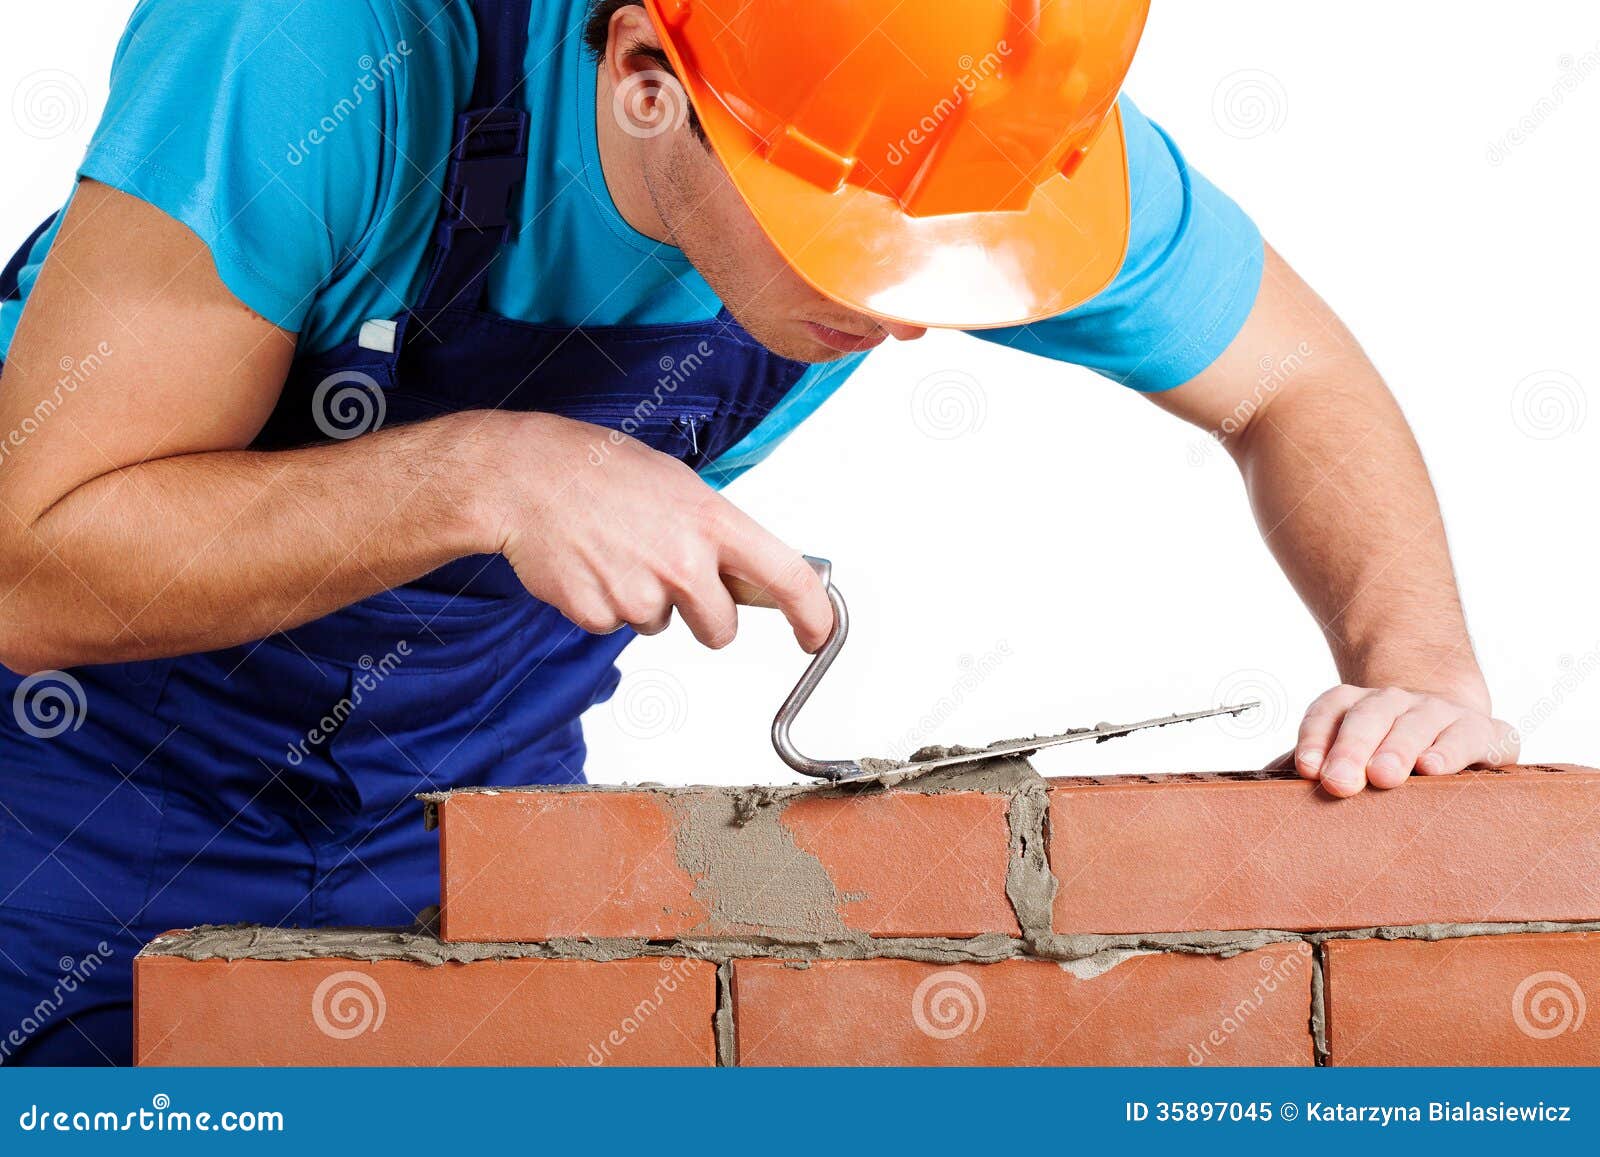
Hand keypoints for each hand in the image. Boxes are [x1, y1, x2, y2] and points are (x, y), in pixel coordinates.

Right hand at [474, 411, 832, 650]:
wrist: (523, 476)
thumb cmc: (599, 470)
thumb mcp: (678, 485)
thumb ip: (716, 532)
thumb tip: (749, 572)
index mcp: (712, 522)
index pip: (787, 577)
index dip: (812, 616)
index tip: (817, 635)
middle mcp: (683, 562)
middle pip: (720, 630)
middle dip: (704, 617)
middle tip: (670, 577)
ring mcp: (639, 592)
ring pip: (661, 626)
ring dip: (645, 600)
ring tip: (617, 551)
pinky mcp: (598, 613)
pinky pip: (615, 626)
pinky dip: (605, 603)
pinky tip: (590, 563)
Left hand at [1287, 684, 1518, 796]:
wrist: (1458, 729)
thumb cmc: (1387, 754)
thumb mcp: (1349, 757)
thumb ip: (1311, 767)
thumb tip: (1257, 787)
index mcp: (1357, 706)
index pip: (1328, 711)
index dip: (1315, 737)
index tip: (1305, 769)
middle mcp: (1397, 702)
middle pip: (1369, 715)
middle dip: (1351, 748)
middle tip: (1339, 783)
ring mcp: (1441, 712)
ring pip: (1416, 722)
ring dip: (1397, 748)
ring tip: (1384, 776)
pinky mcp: (1486, 732)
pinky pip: (1469, 736)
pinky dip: (1452, 751)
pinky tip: (1435, 769)